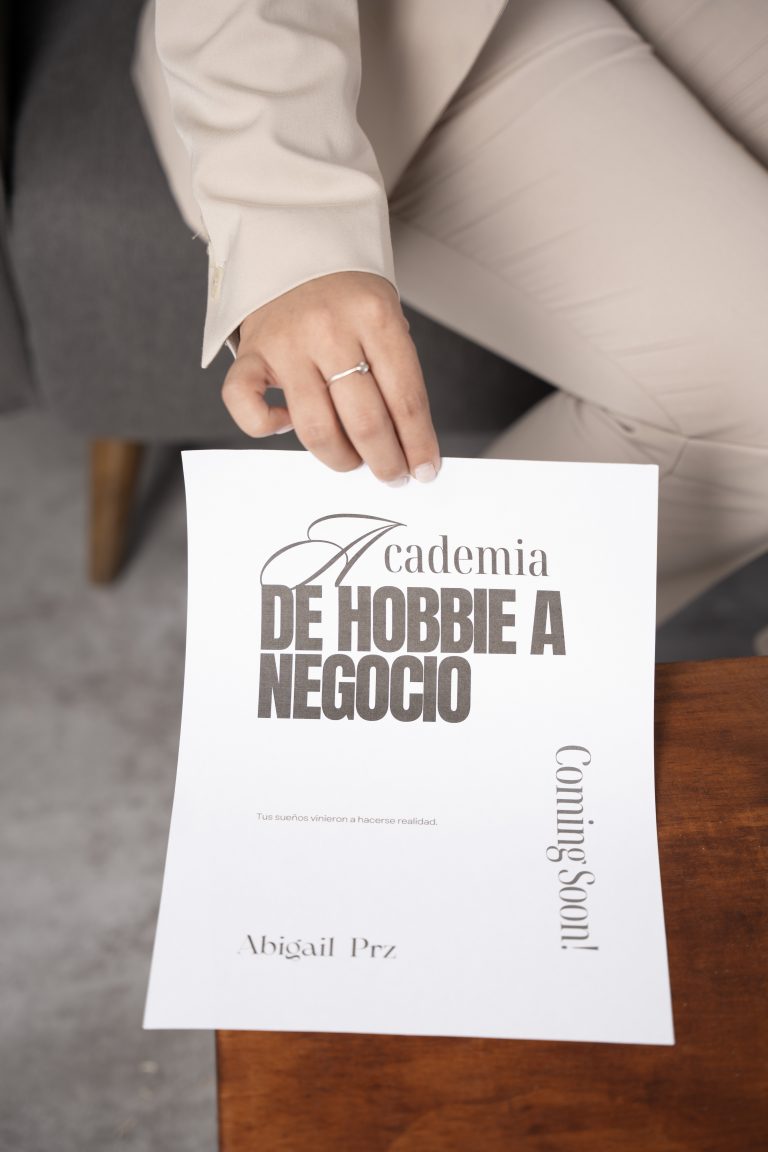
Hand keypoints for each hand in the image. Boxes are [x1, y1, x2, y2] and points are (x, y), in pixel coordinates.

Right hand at [220, 271, 440, 485]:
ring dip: (341, 459)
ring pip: (316, 427)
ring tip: (354, 461)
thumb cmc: (346, 294)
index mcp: (375, 316)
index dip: (419, 443)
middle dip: (386, 462)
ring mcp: (286, 342)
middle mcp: (329, 329)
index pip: (406, 398)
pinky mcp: (250, 352)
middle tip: (394, 475)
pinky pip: (245, 405)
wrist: (292, 244)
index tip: (425, 470)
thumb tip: (407, 444)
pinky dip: (265, 426)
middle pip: (365, 421)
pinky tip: (286, 423)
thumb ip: (394, 371)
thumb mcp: (385, 315)